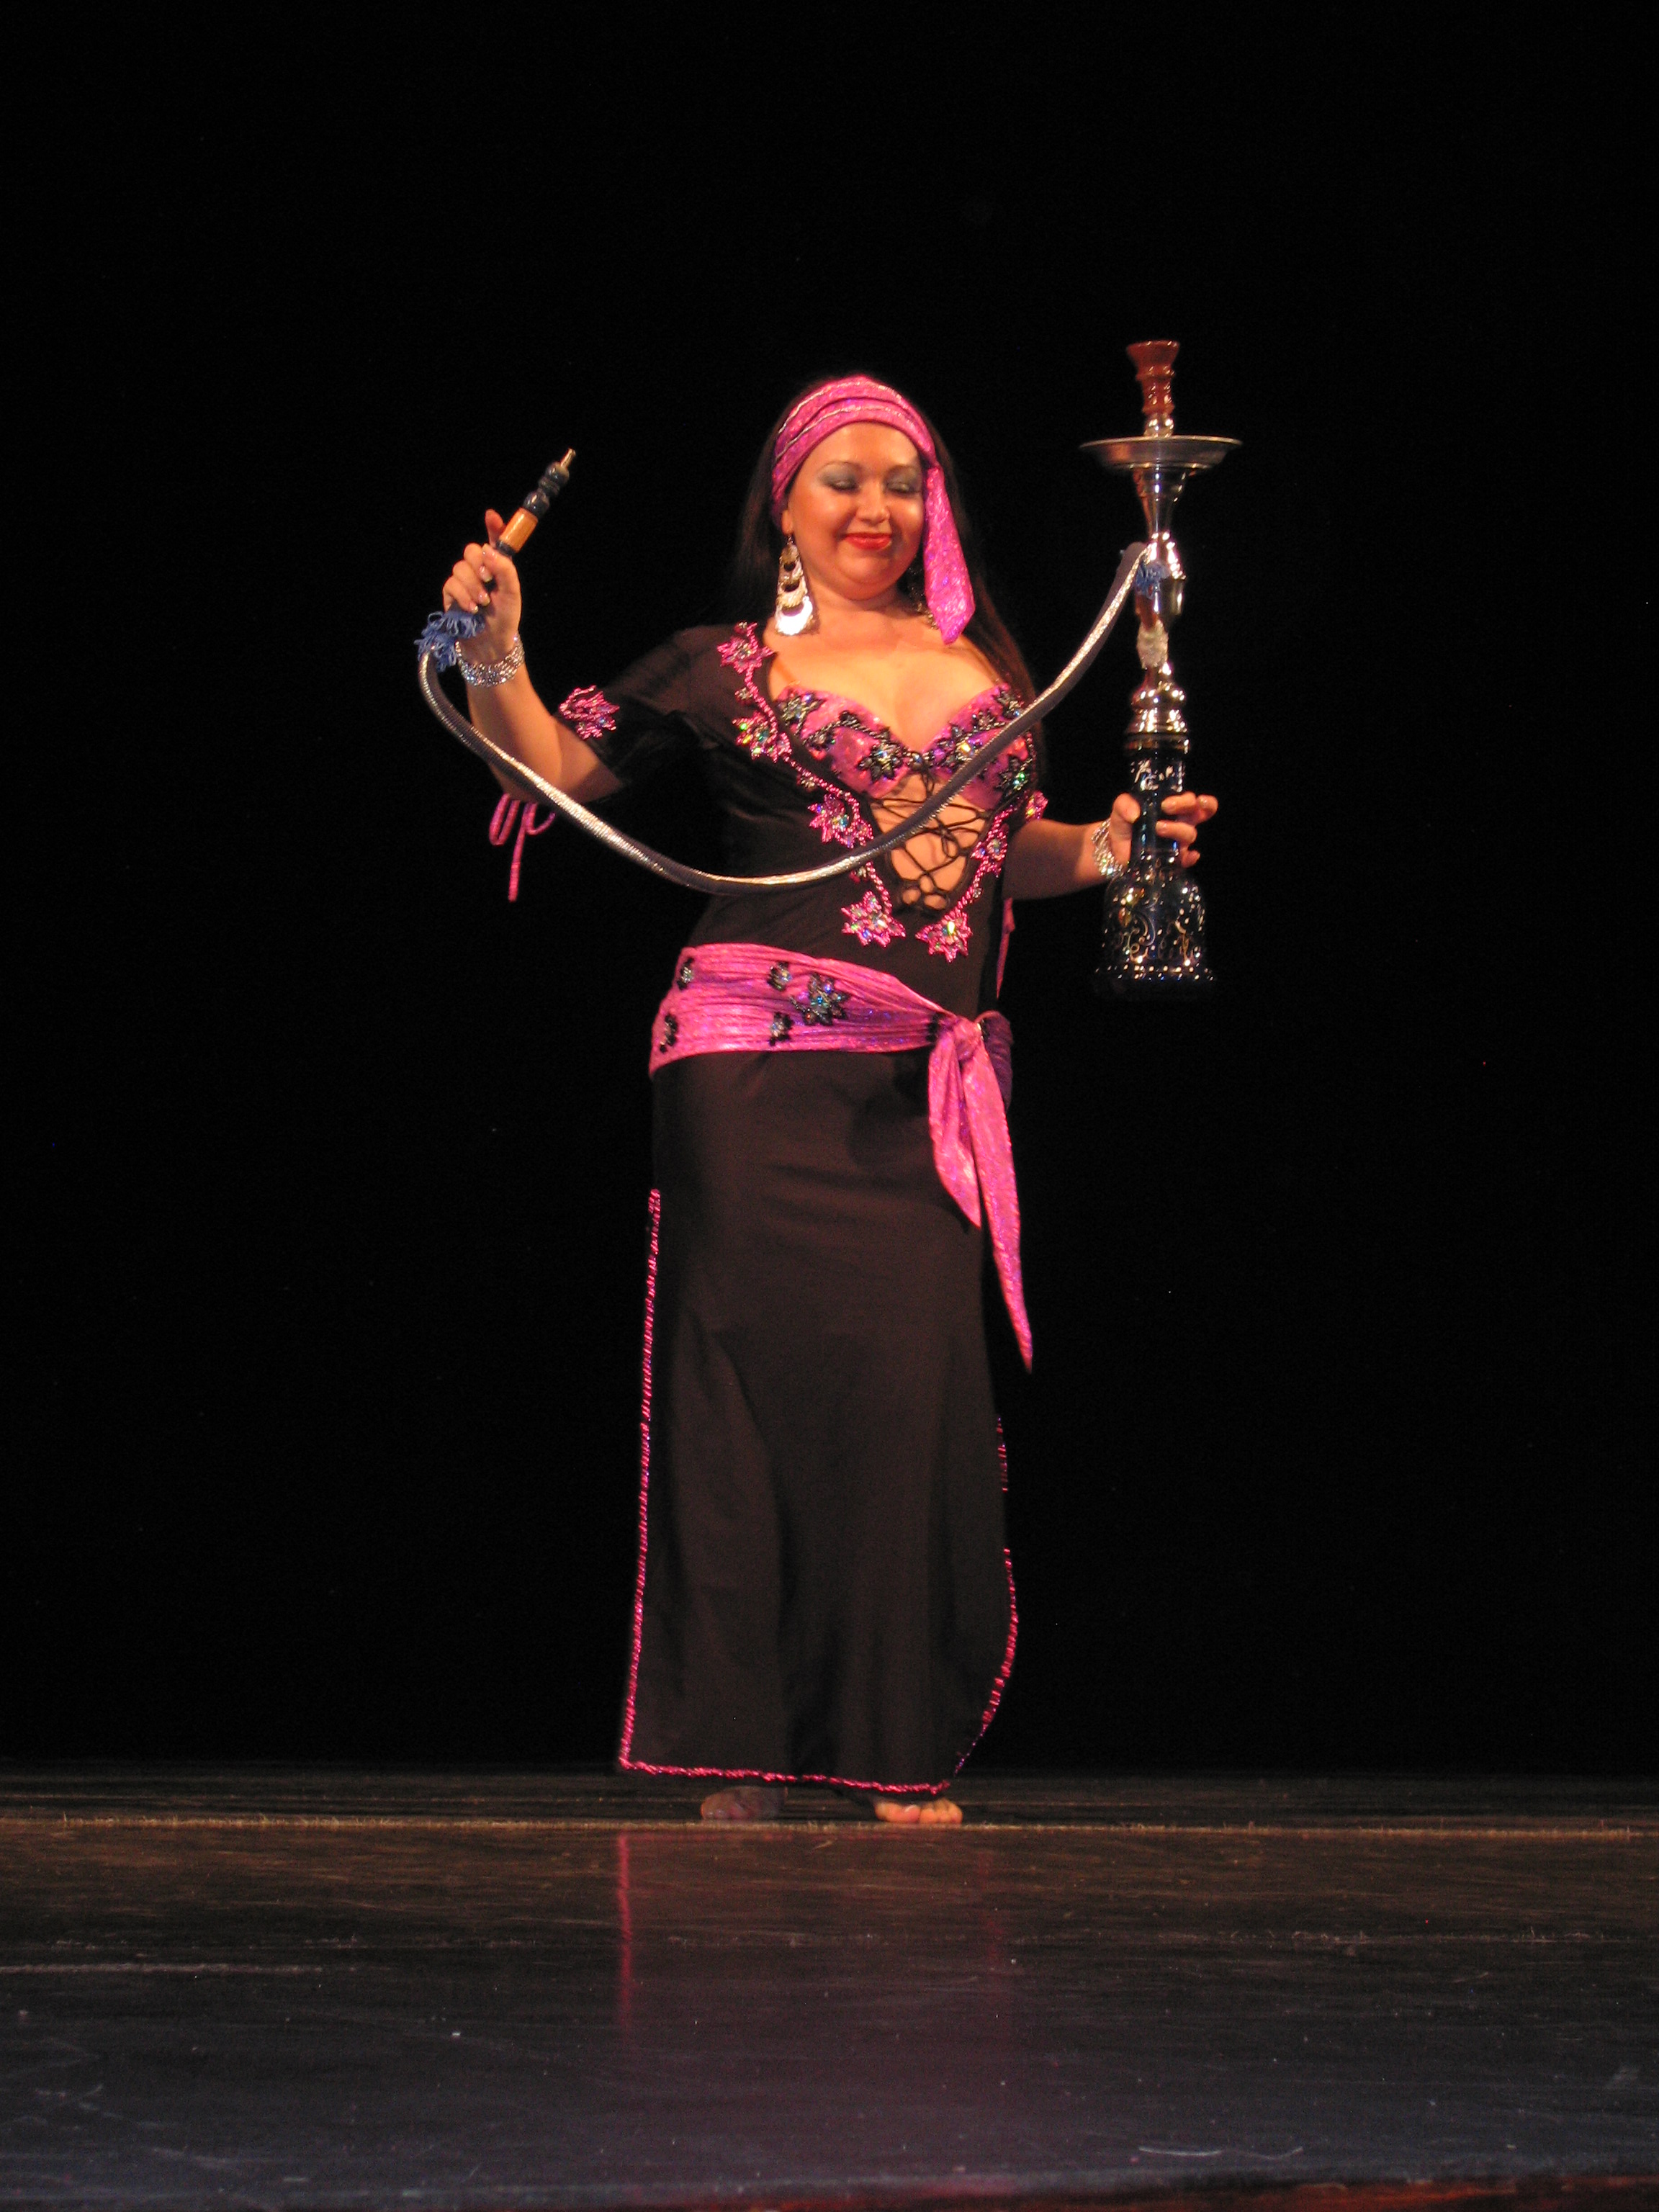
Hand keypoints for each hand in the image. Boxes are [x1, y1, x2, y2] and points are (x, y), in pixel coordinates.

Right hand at [441, 509, 522, 663]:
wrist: (491, 644)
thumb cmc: (505, 618)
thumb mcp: (512, 593)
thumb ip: (505, 569)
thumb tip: (489, 550)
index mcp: (497, 566)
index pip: (494, 541)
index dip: (493, 526)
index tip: (491, 516)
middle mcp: (479, 570)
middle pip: (471, 550)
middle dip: (479, 563)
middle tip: (488, 579)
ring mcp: (463, 581)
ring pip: (460, 568)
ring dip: (473, 586)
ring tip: (483, 603)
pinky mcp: (451, 594)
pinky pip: (451, 584)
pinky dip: (462, 596)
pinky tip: (471, 608)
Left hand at [1103, 788, 1217, 868]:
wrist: (1115, 848)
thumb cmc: (1124, 824)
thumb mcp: (1120, 809)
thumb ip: (1125, 804)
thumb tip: (1135, 813)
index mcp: (1173, 808)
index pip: (1192, 800)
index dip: (1187, 799)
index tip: (1167, 802)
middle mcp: (1180, 823)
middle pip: (1198, 812)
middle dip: (1187, 806)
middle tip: (1167, 807)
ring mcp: (1178, 842)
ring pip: (1190, 834)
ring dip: (1177, 829)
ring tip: (1157, 828)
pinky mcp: (1174, 860)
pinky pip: (1188, 860)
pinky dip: (1191, 858)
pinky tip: (1188, 855)